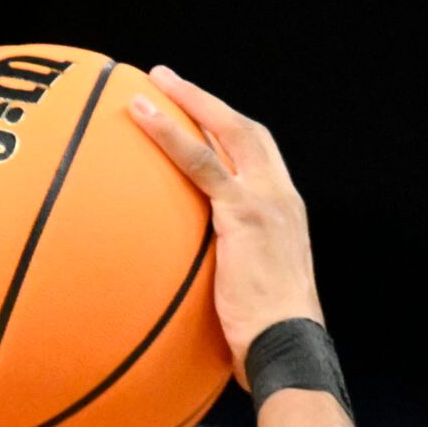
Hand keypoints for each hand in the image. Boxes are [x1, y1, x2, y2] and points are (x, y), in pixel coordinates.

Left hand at [126, 66, 323, 385]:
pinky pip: (200, 163)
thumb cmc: (264, 335)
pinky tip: (142, 118)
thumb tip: (190, 282)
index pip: (258, 157)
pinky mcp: (243, 213)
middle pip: (245, 131)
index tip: (200, 116)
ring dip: (187, 102)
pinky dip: (170, 136)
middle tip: (168, 82)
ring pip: (224, 134)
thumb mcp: (247, 292)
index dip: (229, 132)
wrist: (285, 345)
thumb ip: (227, 270)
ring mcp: (264, 200)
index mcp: (284, 212)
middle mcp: (280, 196)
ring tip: (149, 86)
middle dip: (207, 103)